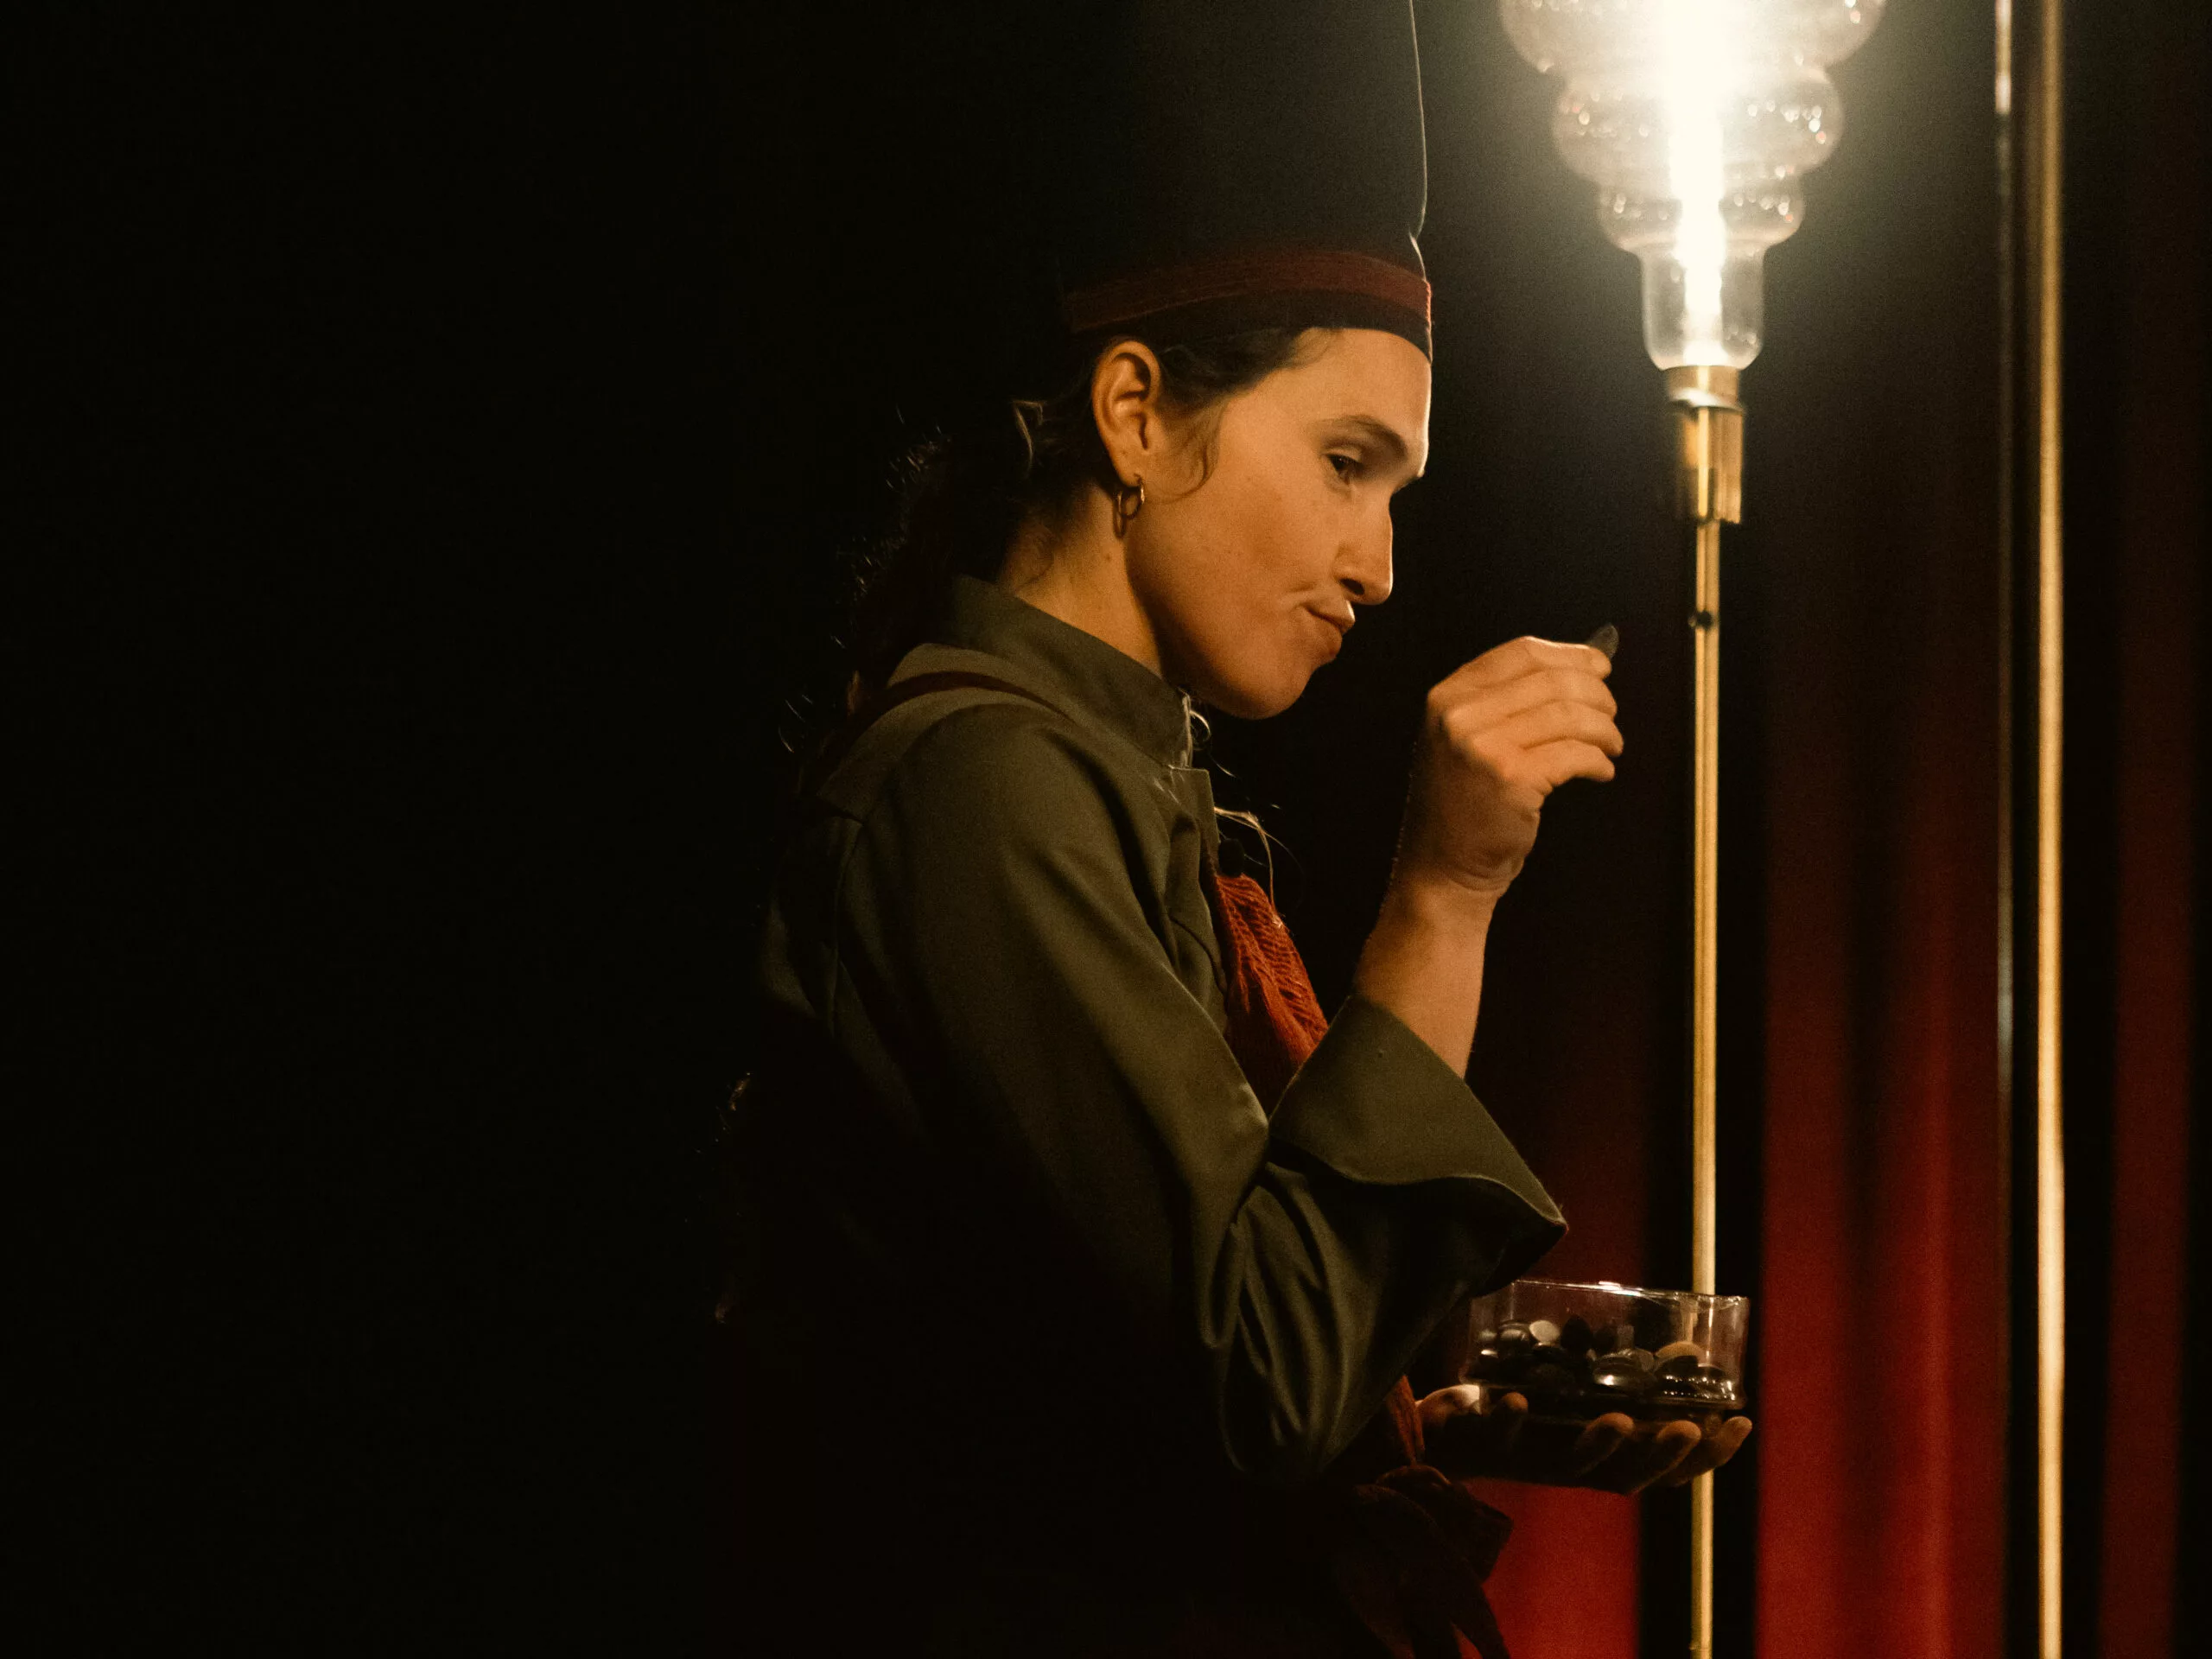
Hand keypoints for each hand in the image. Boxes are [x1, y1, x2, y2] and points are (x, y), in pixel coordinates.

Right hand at [1393, 637, 1620, 903]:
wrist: (1442, 866)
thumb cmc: (1462, 804)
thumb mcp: (1463, 738)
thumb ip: (1504, 701)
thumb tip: (1579, 666)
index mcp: (1449, 696)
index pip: (1522, 652)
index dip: (1570, 655)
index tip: (1598, 666)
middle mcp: (1460, 716)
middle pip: (1553, 680)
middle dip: (1596, 694)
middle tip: (1610, 714)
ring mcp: (1483, 748)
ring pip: (1570, 715)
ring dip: (1604, 729)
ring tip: (1610, 745)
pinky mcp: (1512, 780)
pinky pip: (1575, 754)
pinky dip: (1599, 761)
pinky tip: (1600, 770)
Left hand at [1416, 1384, 1752, 1494]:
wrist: (1452, 1432)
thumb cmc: (1531, 1410)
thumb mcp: (1585, 1391)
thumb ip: (1634, 1376)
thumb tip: (1692, 1348)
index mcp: (1607, 1457)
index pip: (1668, 1469)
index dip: (1708, 1454)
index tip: (1742, 1422)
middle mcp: (1577, 1466)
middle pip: (1629, 1476)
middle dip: (1662, 1455)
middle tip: (1690, 1426)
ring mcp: (1533, 1461)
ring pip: (1572, 1467)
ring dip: (1597, 1444)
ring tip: (1618, 1419)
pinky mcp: (1491, 1448)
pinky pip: (1500, 1440)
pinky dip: (1509, 1420)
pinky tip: (1515, 1399)